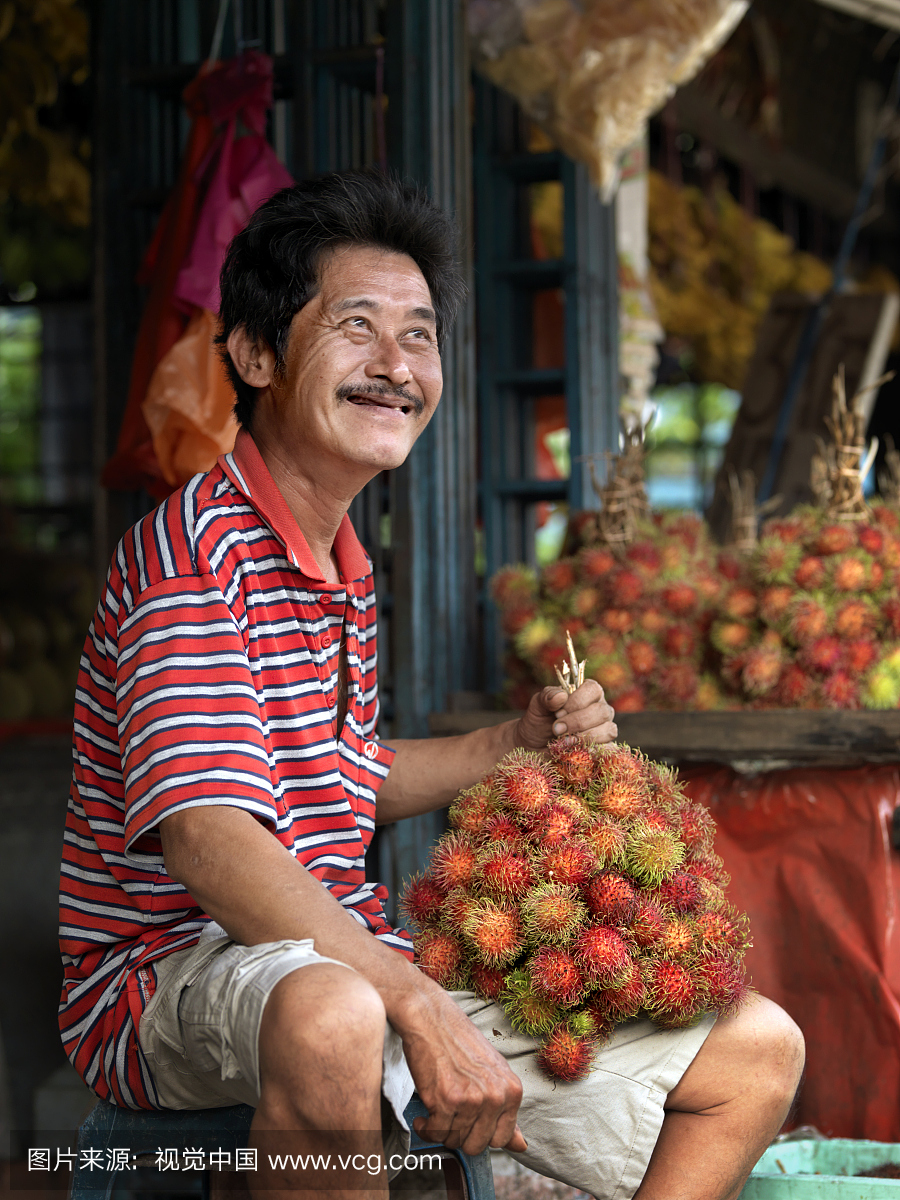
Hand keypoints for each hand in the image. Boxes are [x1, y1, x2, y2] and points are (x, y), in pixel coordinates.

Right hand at [397, 988, 526, 1155]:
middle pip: (477, 1145)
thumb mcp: (493, 1071)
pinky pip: (435, 1133)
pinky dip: (425, 1128)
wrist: (431, 1018)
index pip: (502, 1139)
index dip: (481, 1133)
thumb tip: (521, 1146)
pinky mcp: (446, 1100)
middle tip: (452, 1114)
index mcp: (512, 1090)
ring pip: (455, 1140)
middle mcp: (495, 1096)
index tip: (470, 1121)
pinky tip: (425, 1115)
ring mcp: (471, 1099)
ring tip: (438, 1109)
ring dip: (441, 1129)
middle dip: (460, 1134)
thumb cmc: (459, 1041)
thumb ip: (507, 1110)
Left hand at [515, 679, 616, 750]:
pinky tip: (575, 750)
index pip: (592, 689)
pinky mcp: (604, 746)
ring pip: (608, 729)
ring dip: (586, 736)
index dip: (577, 701)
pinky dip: (591, 749)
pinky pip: (608, 748)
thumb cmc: (539, 722)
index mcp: (586, 692)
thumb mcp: (538, 706)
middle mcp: (599, 707)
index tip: (558, 712)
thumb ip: (547, 697)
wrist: (535, 747)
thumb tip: (561, 695)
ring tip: (565, 741)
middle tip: (557, 729)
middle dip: (578, 722)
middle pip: (602, 711)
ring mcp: (604, 727)